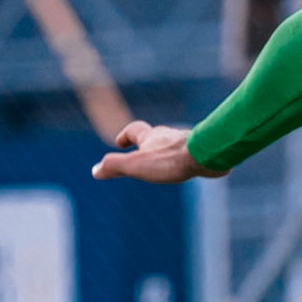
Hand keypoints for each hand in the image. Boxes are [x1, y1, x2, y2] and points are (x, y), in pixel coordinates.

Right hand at [92, 122, 211, 182]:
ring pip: (175, 144)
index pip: (134, 130)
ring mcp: (187, 142)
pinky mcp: (203, 150)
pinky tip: (192, 167)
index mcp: (151, 137)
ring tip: (168, 163)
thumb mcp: (135, 165)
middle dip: (148, 144)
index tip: (120, 143)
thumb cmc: (170, 160)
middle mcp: (169, 136)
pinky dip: (188, 158)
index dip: (126, 135)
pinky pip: (193, 152)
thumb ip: (115, 166)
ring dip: (169, 151)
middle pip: (156, 136)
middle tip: (143, 154)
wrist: (205, 155)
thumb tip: (95, 171)